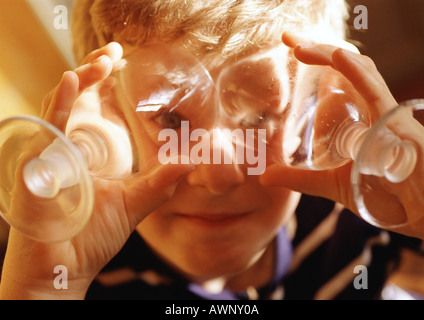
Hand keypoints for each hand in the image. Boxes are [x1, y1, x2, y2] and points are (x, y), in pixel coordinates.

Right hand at [0, 43, 193, 298]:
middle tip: (115, 52)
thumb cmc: (90, 237)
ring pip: (59, 105)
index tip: (124, 63)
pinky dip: (57, 103)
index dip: (105, 83)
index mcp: (88, 152)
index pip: (93, 108)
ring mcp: (49, 154)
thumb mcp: (133, 204)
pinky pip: (46, 128)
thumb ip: (160, 183)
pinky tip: (70, 80)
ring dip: (79, 79)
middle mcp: (67, 147)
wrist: (64, 270)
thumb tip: (192, 162)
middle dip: (93, 72)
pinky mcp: (35, 166)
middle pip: (76, 99)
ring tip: (102, 61)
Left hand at [260, 32, 423, 238]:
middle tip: (288, 36)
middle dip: (317, 48)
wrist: (420, 217)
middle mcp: (373, 110)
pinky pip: (377, 93)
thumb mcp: (333, 185)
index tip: (289, 46)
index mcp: (360, 118)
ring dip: (329, 54)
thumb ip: (300, 179)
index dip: (316, 59)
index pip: (338, 79)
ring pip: (360, 71)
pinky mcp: (397, 126)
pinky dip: (357, 73)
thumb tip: (264, 177)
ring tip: (298, 45)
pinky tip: (337, 57)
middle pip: (346, 68)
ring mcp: (386, 114)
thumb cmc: (387, 199)